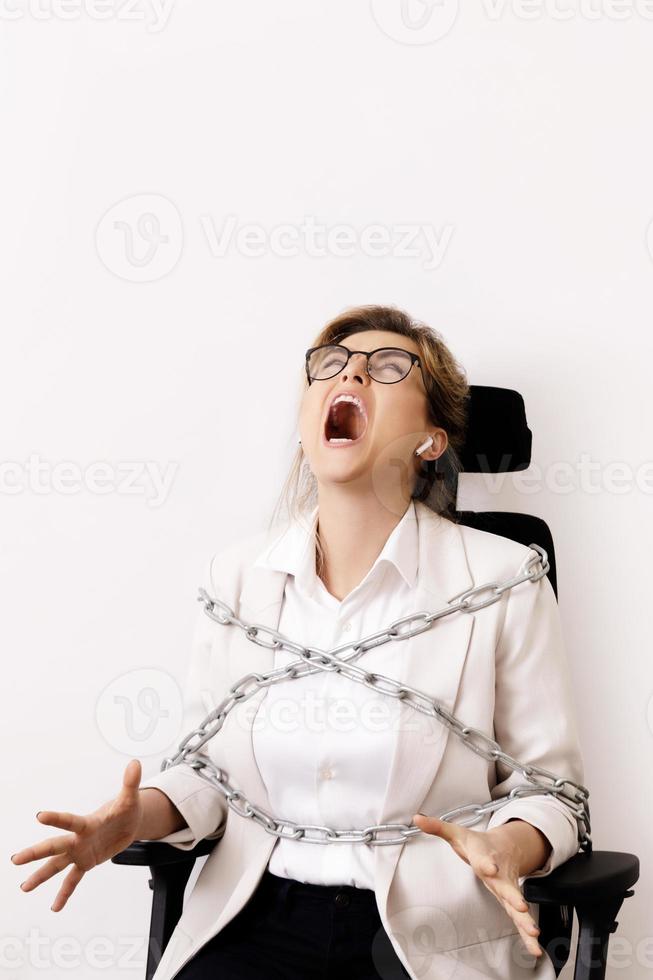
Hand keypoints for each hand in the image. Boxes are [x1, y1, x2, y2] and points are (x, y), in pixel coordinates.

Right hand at [10, 759, 143, 911]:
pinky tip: (55, 907)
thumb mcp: (130, 798)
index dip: (57, 819)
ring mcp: (80, 852)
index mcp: (88, 823)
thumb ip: (130, 783)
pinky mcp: (86, 862)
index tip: (39, 816)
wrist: (128, 823)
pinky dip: (64, 893)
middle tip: (15, 859)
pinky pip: (73, 880)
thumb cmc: (125, 809)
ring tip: (24, 887)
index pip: (70, 821)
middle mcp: (79, 838)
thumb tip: (135, 763)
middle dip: (35, 853)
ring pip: (56, 865)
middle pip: (54, 847)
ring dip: (40, 876)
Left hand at [412, 812, 542, 958]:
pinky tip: (535, 947)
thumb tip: (417, 819)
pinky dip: (527, 934)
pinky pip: (519, 920)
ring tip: (534, 933)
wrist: (504, 846)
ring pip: (517, 906)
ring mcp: (507, 890)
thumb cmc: (477, 844)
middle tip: (522, 907)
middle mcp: (499, 875)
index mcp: (485, 857)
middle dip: (514, 897)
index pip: (484, 860)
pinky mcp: (511, 902)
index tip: (490, 868)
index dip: (486, 864)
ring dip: (525, 920)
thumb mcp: (456, 833)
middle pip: (506, 886)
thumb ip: (437, 827)